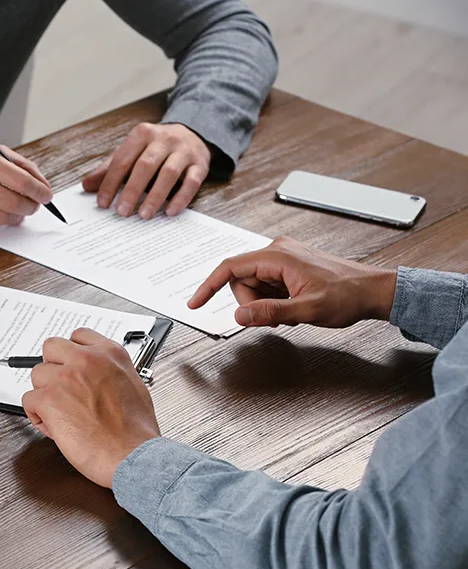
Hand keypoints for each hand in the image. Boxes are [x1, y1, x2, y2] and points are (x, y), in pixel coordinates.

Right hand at [0, 141, 53, 229]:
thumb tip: (41, 183)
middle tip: (34, 205)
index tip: (46, 195)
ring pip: (3, 218)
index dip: (40, 191)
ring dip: (17, 216)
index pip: (22, 182)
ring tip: (19, 210)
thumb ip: (17, 164)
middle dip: (31, 207)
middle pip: (15, 203)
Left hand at [21, 328, 160, 488]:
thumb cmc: (136, 432)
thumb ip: (112, 373)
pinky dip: (36, 415)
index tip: (70, 363)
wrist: (133, 455)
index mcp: (109, 354)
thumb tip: (99, 376)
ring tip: (60, 412)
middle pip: (51, 348)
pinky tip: (53, 425)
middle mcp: (86, 360)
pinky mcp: (49, 399)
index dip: (70, 352)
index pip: (78, 336)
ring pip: (37, 374)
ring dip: (45, 393)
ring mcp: (65, 378)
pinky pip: (28, 400)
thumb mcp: (135, 386)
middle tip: (60, 387)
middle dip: (53, 367)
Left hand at [82, 123, 210, 218]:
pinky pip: (191, 182)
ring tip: (144, 215)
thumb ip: (109, 169)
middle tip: (122, 212)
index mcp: (142, 134)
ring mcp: (184, 150)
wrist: (193, 132)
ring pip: (168, 173)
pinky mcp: (200, 163)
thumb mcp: (131, 152)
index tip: (103, 203)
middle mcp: (163, 139)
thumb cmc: (155, 148)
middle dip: (132, 190)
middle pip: (145, 166)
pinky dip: (180, 198)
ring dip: (155, 196)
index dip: (111, 182)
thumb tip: (86, 186)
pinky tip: (169, 211)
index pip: (122, 160)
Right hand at [187, 236, 397, 327]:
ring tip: (290, 312)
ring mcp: (283, 258)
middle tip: (275, 317)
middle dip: (251, 303)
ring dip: (265, 304)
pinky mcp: (289, 266)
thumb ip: (270, 313)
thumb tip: (239, 315)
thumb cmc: (348, 296)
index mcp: (278, 256)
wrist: (373, 291)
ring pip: (253, 285)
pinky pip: (266, 285)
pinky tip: (293, 306)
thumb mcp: (307, 310)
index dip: (208, 286)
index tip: (195, 303)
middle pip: (241, 280)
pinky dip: (273, 300)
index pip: (230, 268)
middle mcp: (278, 251)